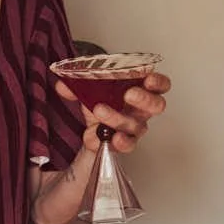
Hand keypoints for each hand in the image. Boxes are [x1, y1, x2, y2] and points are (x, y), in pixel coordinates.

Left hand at [55, 71, 169, 154]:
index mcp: (140, 89)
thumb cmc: (102, 98)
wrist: (94, 121)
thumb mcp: (91, 88)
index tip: (148, 78)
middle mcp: (142, 109)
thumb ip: (78, 85)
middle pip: (157, 105)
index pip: (160, 85)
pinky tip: (112, 138)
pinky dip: (119, 142)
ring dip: (118, 117)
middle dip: (144, 99)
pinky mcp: (125, 142)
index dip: (158, 82)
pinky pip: (127, 144)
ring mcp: (135, 127)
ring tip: (100, 110)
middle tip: (129, 94)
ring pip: (137, 125)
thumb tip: (63, 85)